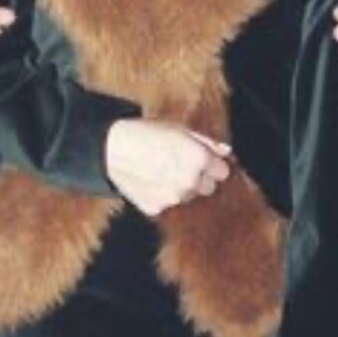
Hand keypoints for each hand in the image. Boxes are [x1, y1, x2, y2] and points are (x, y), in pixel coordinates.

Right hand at [105, 119, 231, 216]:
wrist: (112, 149)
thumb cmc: (146, 133)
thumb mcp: (179, 129)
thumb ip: (206, 141)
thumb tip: (225, 151)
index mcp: (200, 160)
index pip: (223, 172)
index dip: (212, 164)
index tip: (203, 159)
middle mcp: (190, 182)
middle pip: (208, 187)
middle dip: (200, 178)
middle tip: (181, 164)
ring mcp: (173, 198)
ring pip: (187, 195)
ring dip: (181, 186)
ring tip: (161, 170)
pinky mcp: (156, 207)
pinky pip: (167, 202)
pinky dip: (161, 194)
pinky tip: (149, 179)